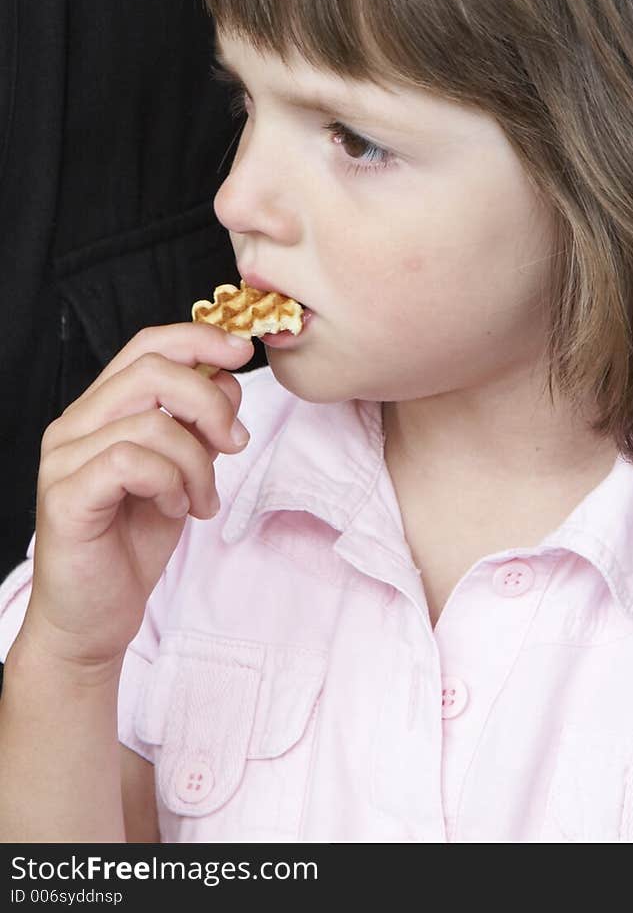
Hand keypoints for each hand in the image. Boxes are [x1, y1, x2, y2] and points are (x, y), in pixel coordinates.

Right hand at [18, 323, 254, 675]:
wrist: (94, 619)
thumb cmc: (133, 542)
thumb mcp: (184, 471)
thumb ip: (200, 425)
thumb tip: (228, 380)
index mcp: (101, 409)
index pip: (147, 345)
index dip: (199, 339)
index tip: (243, 352)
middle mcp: (74, 424)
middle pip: (152, 371)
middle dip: (210, 402)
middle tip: (235, 444)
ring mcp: (63, 459)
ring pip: (151, 422)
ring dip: (197, 462)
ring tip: (201, 499)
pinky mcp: (65, 497)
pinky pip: (131, 463)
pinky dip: (170, 483)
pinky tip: (176, 510)